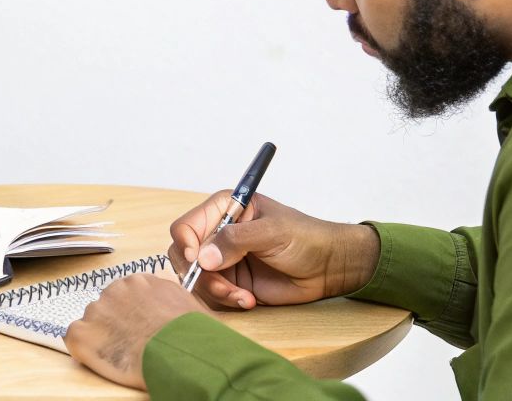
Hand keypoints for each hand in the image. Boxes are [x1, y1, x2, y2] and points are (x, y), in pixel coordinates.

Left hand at [65, 274, 204, 388]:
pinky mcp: (82, 334)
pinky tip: (102, 356)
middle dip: (115, 323)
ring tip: (120, 352)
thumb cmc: (190, 334)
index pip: (127, 294)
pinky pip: (75, 337)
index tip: (138, 326)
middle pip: (108, 306)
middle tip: (130, 341)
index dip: (131, 313)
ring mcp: (96, 310)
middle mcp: (115, 290)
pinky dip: (85, 348)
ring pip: (92, 321)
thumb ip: (173, 297)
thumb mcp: (189, 304)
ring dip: (101, 335)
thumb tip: (177, 301)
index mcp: (140, 281)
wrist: (180, 354)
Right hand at [169, 191, 380, 308]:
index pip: (186, 226)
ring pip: (196, 280)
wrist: (328, 267)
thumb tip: (202, 258)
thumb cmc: (305, 237)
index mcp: (225, 209)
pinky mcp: (232, 283)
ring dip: (216, 292)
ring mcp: (223, 260)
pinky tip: (248, 301)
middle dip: (200, 276)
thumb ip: (236, 240)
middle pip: (184, 256)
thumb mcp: (272, 231)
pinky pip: (212, 296)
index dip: (187, 245)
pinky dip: (226, 302)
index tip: (199, 263)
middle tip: (223, 287)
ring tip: (243, 297)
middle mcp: (218, 234)